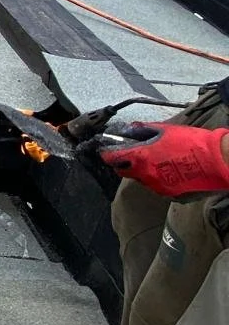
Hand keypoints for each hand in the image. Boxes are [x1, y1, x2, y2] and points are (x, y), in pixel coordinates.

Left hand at [100, 122, 228, 196]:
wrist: (219, 161)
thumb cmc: (193, 143)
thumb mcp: (166, 131)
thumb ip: (145, 131)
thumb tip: (132, 129)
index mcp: (142, 159)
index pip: (113, 159)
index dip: (107, 154)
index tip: (106, 151)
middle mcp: (147, 177)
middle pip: (126, 172)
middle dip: (126, 164)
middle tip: (134, 155)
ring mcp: (159, 189)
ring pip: (144, 180)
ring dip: (146, 172)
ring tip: (161, 161)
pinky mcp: (172, 196)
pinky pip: (159, 187)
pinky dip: (161, 179)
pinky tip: (173, 171)